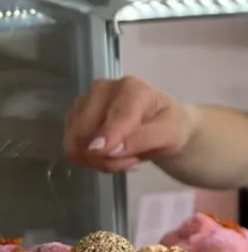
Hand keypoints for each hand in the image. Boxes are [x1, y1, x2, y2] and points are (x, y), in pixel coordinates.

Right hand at [64, 76, 194, 172]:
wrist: (163, 126)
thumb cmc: (169, 126)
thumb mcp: (170, 134)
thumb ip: (142, 139)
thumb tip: (108, 149)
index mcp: (132, 88)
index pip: (116, 114)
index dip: (108, 135)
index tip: (102, 153)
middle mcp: (103, 89)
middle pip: (87, 129)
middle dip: (105, 156)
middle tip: (131, 163)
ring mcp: (86, 102)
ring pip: (76, 140)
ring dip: (98, 160)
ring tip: (125, 159)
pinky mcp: (76, 117)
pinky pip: (72, 146)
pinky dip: (90, 159)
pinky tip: (111, 156)